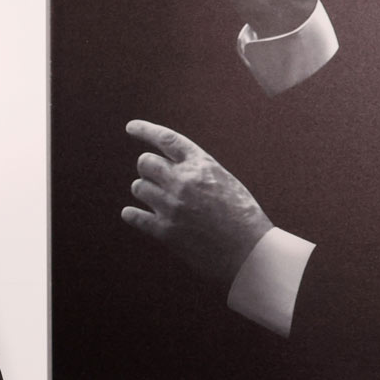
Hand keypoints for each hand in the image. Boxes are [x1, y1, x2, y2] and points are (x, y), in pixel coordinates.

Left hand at [120, 119, 272, 284]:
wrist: (249, 252)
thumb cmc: (243, 216)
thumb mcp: (226, 181)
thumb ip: (199, 171)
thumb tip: (172, 166)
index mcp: (202, 165)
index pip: (167, 139)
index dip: (145, 130)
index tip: (130, 127)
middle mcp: (184, 181)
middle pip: (145, 162)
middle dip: (148, 168)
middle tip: (155, 178)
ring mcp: (172, 206)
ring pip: (138, 187)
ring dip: (144, 191)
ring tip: (157, 200)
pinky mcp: (164, 230)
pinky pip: (133, 216)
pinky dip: (132, 215)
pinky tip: (133, 214)